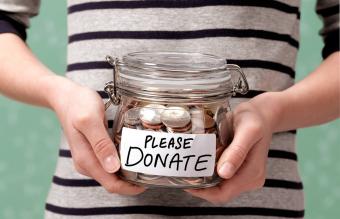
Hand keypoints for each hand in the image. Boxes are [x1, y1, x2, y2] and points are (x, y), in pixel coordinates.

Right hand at [47, 75, 144, 194]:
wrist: (65, 96)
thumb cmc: (78, 104)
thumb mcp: (90, 120)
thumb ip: (101, 144)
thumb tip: (113, 168)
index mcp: (86, 160)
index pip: (111, 184)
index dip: (130, 188)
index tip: (148, 182)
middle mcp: (87, 163)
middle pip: (113, 182)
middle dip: (132, 182)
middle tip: (152, 172)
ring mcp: (89, 158)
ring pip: (112, 174)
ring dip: (128, 174)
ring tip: (146, 165)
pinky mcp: (93, 152)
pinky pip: (110, 164)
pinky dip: (122, 163)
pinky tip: (133, 155)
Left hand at [186, 94, 276, 202]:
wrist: (262, 114)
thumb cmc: (255, 119)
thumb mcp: (247, 130)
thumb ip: (237, 152)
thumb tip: (224, 173)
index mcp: (253, 173)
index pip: (224, 194)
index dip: (203, 192)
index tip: (186, 182)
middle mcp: (251, 179)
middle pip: (220, 193)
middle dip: (202, 187)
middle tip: (184, 174)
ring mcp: (246, 176)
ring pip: (220, 186)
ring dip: (205, 180)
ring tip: (190, 168)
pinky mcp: (241, 170)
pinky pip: (222, 178)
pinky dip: (210, 173)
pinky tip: (201, 163)